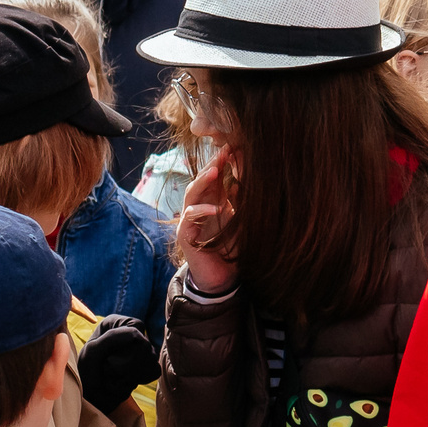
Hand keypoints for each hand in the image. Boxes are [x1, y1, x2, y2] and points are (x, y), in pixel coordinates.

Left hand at [76, 314, 160, 415]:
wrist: (90, 396)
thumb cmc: (87, 371)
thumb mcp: (92, 352)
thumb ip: (111, 339)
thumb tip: (136, 334)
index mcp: (117, 324)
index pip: (135, 326)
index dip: (124, 342)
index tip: (106, 354)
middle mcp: (132, 334)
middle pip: (144, 346)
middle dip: (124, 364)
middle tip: (106, 370)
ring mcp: (142, 350)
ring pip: (151, 359)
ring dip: (128, 375)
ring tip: (112, 377)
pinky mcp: (148, 366)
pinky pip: (154, 371)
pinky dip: (135, 381)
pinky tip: (122, 382)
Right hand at [176, 153, 236, 292]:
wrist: (222, 278)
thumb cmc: (231, 249)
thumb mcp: (240, 223)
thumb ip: (240, 204)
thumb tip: (241, 182)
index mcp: (212, 202)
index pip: (214, 179)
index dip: (221, 163)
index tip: (234, 147)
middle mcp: (199, 209)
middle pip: (201, 182)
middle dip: (212, 165)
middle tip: (224, 151)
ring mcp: (190, 222)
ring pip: (191, 196)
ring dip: (202, 182)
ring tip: (215, 171)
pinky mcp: (186, 237)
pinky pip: (189, 220)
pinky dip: (202, 212)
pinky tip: (217, 209)